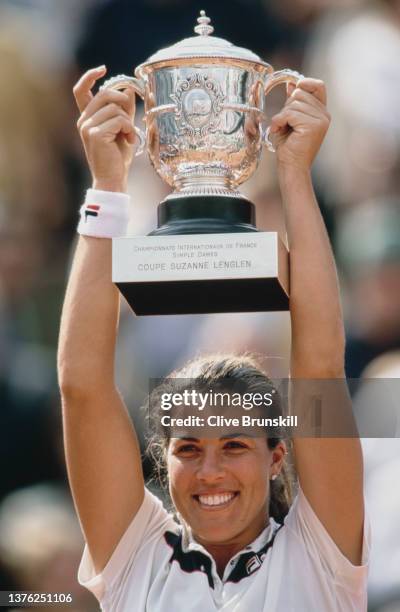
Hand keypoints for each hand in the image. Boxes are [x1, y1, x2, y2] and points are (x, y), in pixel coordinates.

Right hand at [73, 66, 135, 191]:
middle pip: (104, 94)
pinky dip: (129, 128)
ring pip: (114, 108)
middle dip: (122, 100)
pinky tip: (130, 140)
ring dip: (128, 120)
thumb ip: (124, 110)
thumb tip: (128, 90)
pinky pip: (118, 119)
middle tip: (131, 117)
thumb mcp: (122, 129)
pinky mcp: (95, 134)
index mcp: (86, 118)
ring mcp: (87, 127)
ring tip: (130, 135)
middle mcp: (83, 120)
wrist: (112, 179)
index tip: (104, 69)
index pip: (81, 90)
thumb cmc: (117, 157)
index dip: (90, 76)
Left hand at [270, 78, 329, 172]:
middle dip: (287, 106)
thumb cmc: (289, 146)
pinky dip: (279, 120)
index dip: (305, 83)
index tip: (291, 91)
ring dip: (282, 115)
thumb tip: (292, 84)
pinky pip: (290, 113)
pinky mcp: (313, 126)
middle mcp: (324, 114)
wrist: (292, 167)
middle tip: (284, 122)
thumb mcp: (290, 119)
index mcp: (321, 111)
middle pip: (301, 93)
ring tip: (281, 129)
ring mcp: (320, 120)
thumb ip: (293, 102)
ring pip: (294, 102)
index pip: (318, 86)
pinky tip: (278, 130)